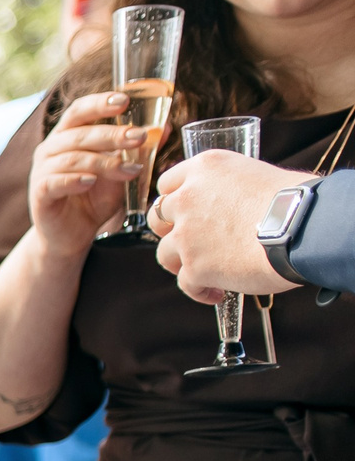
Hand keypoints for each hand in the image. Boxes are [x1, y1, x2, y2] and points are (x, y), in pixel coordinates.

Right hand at [25, 90, 150, 259]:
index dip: (99, 103)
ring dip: (104, 162)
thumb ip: (137, 151)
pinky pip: (55, 182)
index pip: (79, 111)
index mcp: (67, 136)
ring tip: (130, 171)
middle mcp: (50, 149)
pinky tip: (91, 182)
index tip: (125, 100)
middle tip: (139, 137)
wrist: (72, 236)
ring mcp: (42, 171)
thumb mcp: (120, 172)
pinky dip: (74, 180)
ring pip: (72, 158)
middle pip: (80, 133)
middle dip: (112, 134)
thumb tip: (164, 128)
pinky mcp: (39, 194)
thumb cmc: (94, 199)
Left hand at [152, 152, 312, 301]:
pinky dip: (199, 290)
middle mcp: (188, 198)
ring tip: (202, 270)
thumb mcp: (258, 174)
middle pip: (157, 217)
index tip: (182, 210)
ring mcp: (187, 234)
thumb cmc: (295, 200)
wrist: (302, 227)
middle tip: (187, 240)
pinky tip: (216, 292)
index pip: (169, 182)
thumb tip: (233, 203)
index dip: (174, 198)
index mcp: (205, 169)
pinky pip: (186, 283)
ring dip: (180, 263)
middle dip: (168, 230)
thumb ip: (232, 187)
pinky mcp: (194, 266)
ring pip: (164, 253)